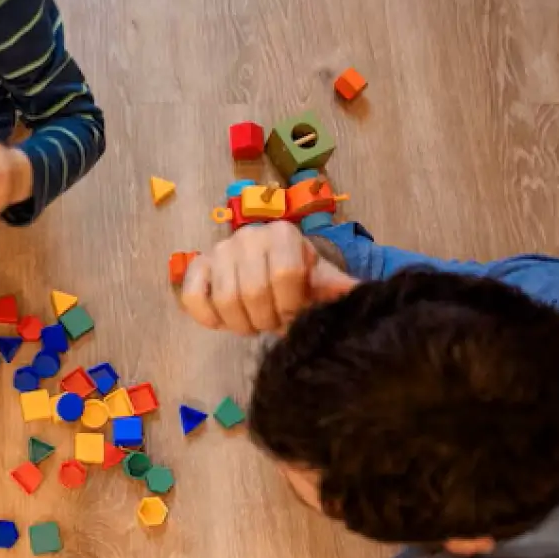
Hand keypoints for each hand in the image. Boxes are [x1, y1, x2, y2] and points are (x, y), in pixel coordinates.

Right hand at [179, 221, 358, 334]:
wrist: (272, 274)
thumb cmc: (302, 281)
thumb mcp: (324, 284)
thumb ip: (341, 290)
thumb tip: (365, 296)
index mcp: (283, 234)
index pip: (285, 274)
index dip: (291, 306)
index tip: (296, 315)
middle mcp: (248, 234)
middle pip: (253, 291)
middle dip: (266, 319)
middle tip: (273, 323)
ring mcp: (219, 250)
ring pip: (224, 300)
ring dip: (240, 323)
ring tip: (253, 323)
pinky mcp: (197, 266)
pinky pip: (193, 297)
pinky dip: (206, 317)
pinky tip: (222, 322)